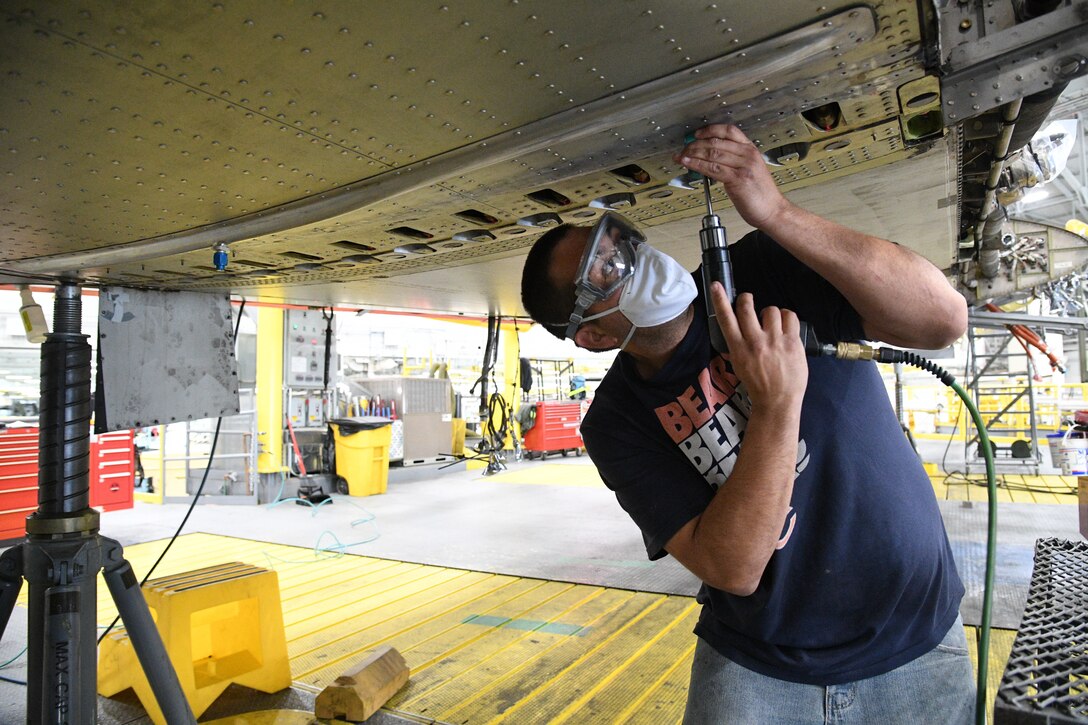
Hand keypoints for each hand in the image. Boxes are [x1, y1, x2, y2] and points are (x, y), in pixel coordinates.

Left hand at [675, 124, 788, 229]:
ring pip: (712, 153)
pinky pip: (712, 168)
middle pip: (716, 141)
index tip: (696, 134)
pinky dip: (697, 164)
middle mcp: (748, 155)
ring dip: (692, 154)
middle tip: (683, 149)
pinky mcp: (737, 179)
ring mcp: (743, 166)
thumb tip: (709, 158)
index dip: (710, 130)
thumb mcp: (749, 170)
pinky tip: (688, 164)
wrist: (772, 210)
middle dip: (695, 144)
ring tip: (681, 156)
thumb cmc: (761, 194)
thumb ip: (734, 161)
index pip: (729, 131)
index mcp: (751, 149)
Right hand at [712, 287, 806, 411]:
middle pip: (747, 307)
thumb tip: (740, 331)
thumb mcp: (739, 366)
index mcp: (738, 349)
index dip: (720, 300)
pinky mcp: (792, 342)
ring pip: (770, 309)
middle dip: (746, 299)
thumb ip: (739, 346)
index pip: (726, 319)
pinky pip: (790, 317)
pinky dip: (787, 317)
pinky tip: (785, 325)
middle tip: (748, 300)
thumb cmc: (758, 386)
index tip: (716, 286)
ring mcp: (774, 341)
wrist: (777, 401)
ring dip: (770, 312)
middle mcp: (755, 342)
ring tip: (772, 322)